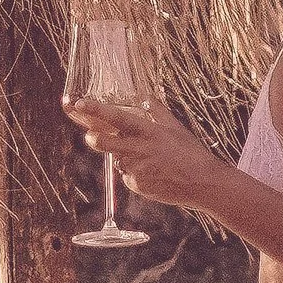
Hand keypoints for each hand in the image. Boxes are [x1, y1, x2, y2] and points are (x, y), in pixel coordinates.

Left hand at [64, 94, 225, 212]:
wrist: (202, 182)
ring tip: (148, 160)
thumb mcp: (175, 126)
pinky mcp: (138, 186)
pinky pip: (128, 177)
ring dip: (124, 158)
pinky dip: (135, 174)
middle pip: (104, 143)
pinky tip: (153, 173)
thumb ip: (156, 110)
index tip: (80, 103)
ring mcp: (137, 169)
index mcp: (148, 131)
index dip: (96, 110)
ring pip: (118, 161)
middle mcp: (139, 149)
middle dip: (94, 138)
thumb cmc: (190, 152)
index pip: (117, 117)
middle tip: (91, 136)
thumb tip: (144, 97)